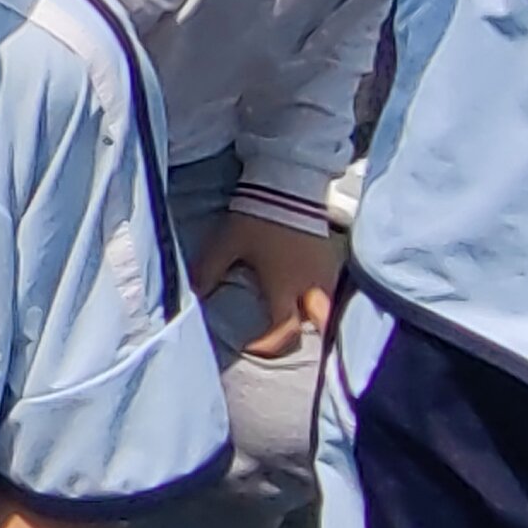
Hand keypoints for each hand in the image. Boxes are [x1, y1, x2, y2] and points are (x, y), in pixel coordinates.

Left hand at [194, 208, 340, 359]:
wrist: (289, 183)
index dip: (269, 343)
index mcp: (284, 287)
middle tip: (284, 335)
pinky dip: (320, 295)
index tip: (251, 344)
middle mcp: (311, 285)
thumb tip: (195, 296)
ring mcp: (326, 270)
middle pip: (319, 324)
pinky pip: (332, 286)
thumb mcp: (227, 244)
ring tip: (294, 314)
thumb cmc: (257, 218)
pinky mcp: (332, 255)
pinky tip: (305, 290)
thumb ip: (208, 271)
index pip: (284, 329)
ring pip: (329, 307)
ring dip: (313, 315)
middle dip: (304, 334)